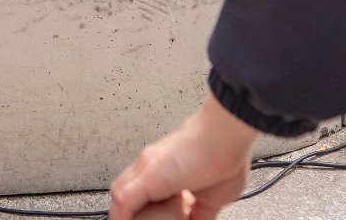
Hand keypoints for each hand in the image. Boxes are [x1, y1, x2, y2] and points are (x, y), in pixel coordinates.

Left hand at [109, 95, 255, 219]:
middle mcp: (151, 165)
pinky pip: (123, 200)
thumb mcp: (215, 196)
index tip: (155, 218)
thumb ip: (202, 212)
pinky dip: (121, 216)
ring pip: (119, 194)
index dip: (145, 207)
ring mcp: (146, 168)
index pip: (144, 190)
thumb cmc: (226, 153)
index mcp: (165, 169)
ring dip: (126, 213)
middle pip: (126, 189)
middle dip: (131, 210)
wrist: (226, 133)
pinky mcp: (147, 176)